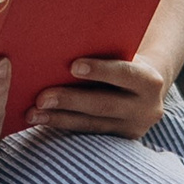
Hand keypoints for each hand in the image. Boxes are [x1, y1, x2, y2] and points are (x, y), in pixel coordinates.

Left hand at [30, 56, 167, 137]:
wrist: (144, 88)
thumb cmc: (123, 61)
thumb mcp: (122, 54)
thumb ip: (102, 50)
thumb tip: (62, 41)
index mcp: (150, 81)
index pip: (125, 73)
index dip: (100, 70)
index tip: (73, 66)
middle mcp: (147, 108)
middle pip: (104, 105)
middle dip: (70, 101)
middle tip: (41, 98)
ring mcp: (134, 128)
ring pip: (92, 124)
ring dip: (59, 119)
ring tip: (33, 114)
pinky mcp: (119, 142)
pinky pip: (87, 134)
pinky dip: (62, 126)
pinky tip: (41, 121)